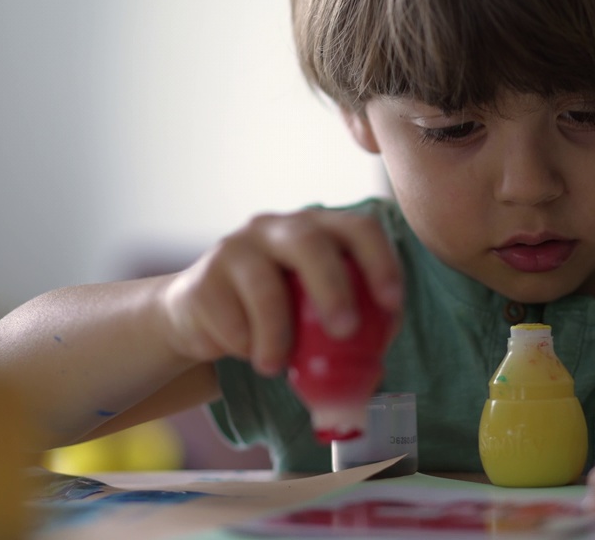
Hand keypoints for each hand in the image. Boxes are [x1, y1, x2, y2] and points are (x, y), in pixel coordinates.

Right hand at [156, 209, 402, 377]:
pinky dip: (245, 345)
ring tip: (277, 365)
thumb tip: (378, 363)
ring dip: (278, 334)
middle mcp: (277, 228)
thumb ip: (352, 328)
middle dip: (333, 288)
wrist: (202, 319)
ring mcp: (236, 248)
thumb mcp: (317, 315)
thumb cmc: (277, 314)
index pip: (358, 229)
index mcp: (318, 230)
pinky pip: (230, 318)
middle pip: (310, 243)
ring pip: (264, 285)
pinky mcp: (202, 279)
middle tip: (345, 331)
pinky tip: (246, 352)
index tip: (392, 303)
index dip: (380, 261)